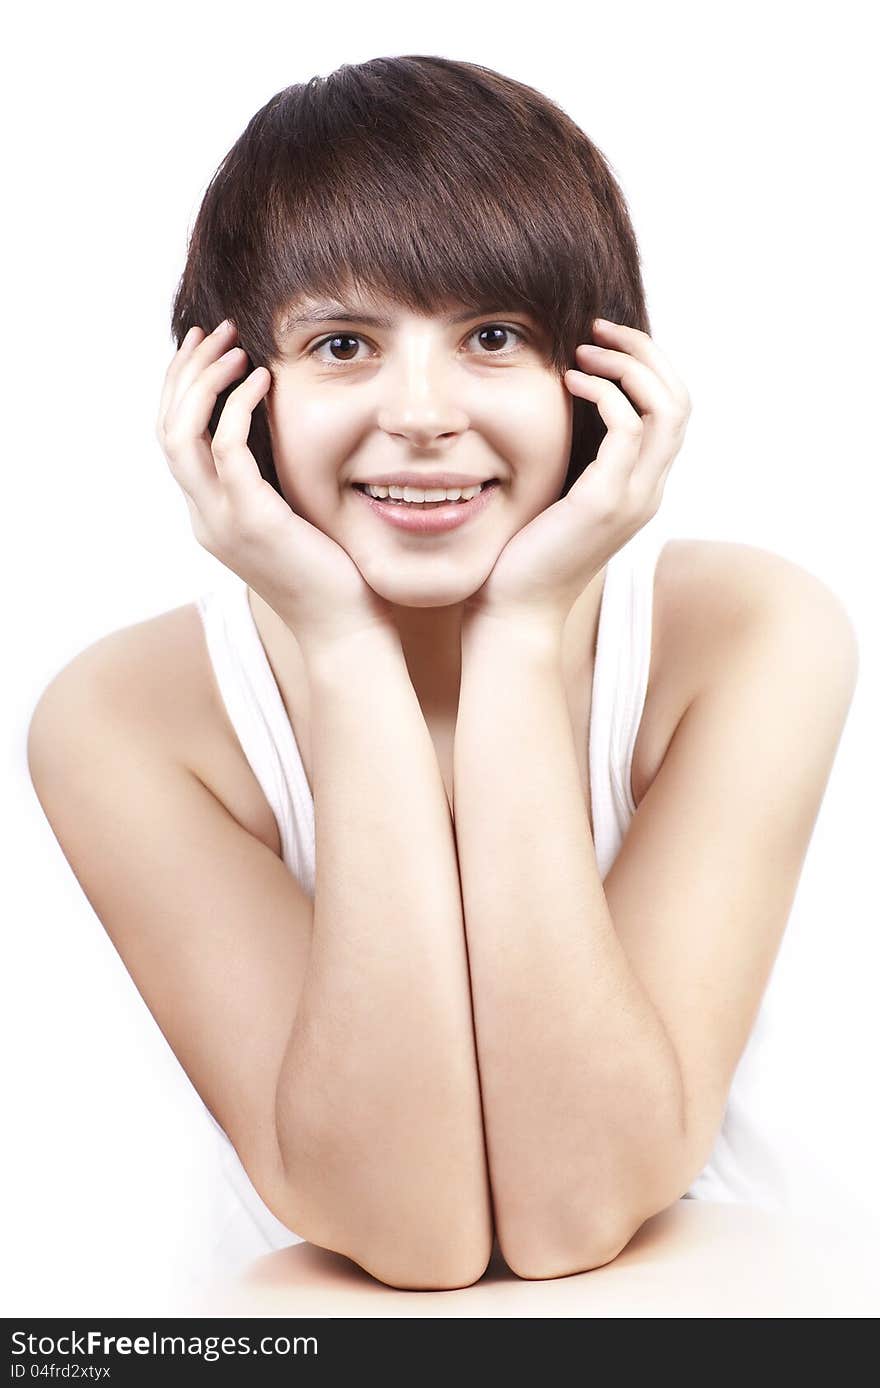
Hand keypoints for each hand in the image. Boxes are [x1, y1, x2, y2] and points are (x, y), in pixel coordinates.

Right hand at [156, 320, 396, 649]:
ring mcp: (222, 520)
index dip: (182, 389)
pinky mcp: (253, 521)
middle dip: (185, 373)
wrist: (345, 628)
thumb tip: (281, 433)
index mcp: (209, 515)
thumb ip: (272, 480)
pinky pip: (227, 449)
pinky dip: (238, 407)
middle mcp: (204, 517)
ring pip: (181, 434)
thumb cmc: (332, 574)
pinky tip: (263, 380)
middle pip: (165, 429)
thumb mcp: (291, 518)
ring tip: (234, 346)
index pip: (173, 440)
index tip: (206, 349)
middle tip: (214, 332)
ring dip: (203, 381)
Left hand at [462, 319, 690, 636]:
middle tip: (601, 329)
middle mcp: (648, 490)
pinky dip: (603, 393)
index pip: (674, 411)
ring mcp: (633, 497)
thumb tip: (562, 410)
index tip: (604, 343)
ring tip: (584, 350)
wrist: (514, 610)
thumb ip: (575, 458)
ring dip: (627, 365)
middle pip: (681, 400)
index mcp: (641, 487)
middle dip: (645, 353)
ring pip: (666, 408)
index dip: (648, 366)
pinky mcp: (605, 502)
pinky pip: (626, 429)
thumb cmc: (523, 554)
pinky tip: (569, 382)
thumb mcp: (558, 495)